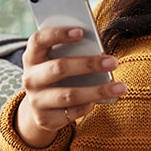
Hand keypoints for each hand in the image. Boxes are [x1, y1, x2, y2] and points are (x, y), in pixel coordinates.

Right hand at [16, 26, 126, 147]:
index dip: (58, 34)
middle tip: (113, 62)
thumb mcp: (58, 58)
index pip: (39, 40)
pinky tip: (102, 100)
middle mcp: (30, 78)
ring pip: (69, 95)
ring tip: (121, 87)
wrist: (40, 106)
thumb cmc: (57, 73)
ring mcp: (35, 101)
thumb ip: (72, 51)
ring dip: (98, 91)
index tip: (81, 31)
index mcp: (32, 56)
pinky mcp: (45, 119)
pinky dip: (89, 105)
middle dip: (88, 64)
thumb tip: (99, 49)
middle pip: (59, 68)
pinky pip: (72, 113)